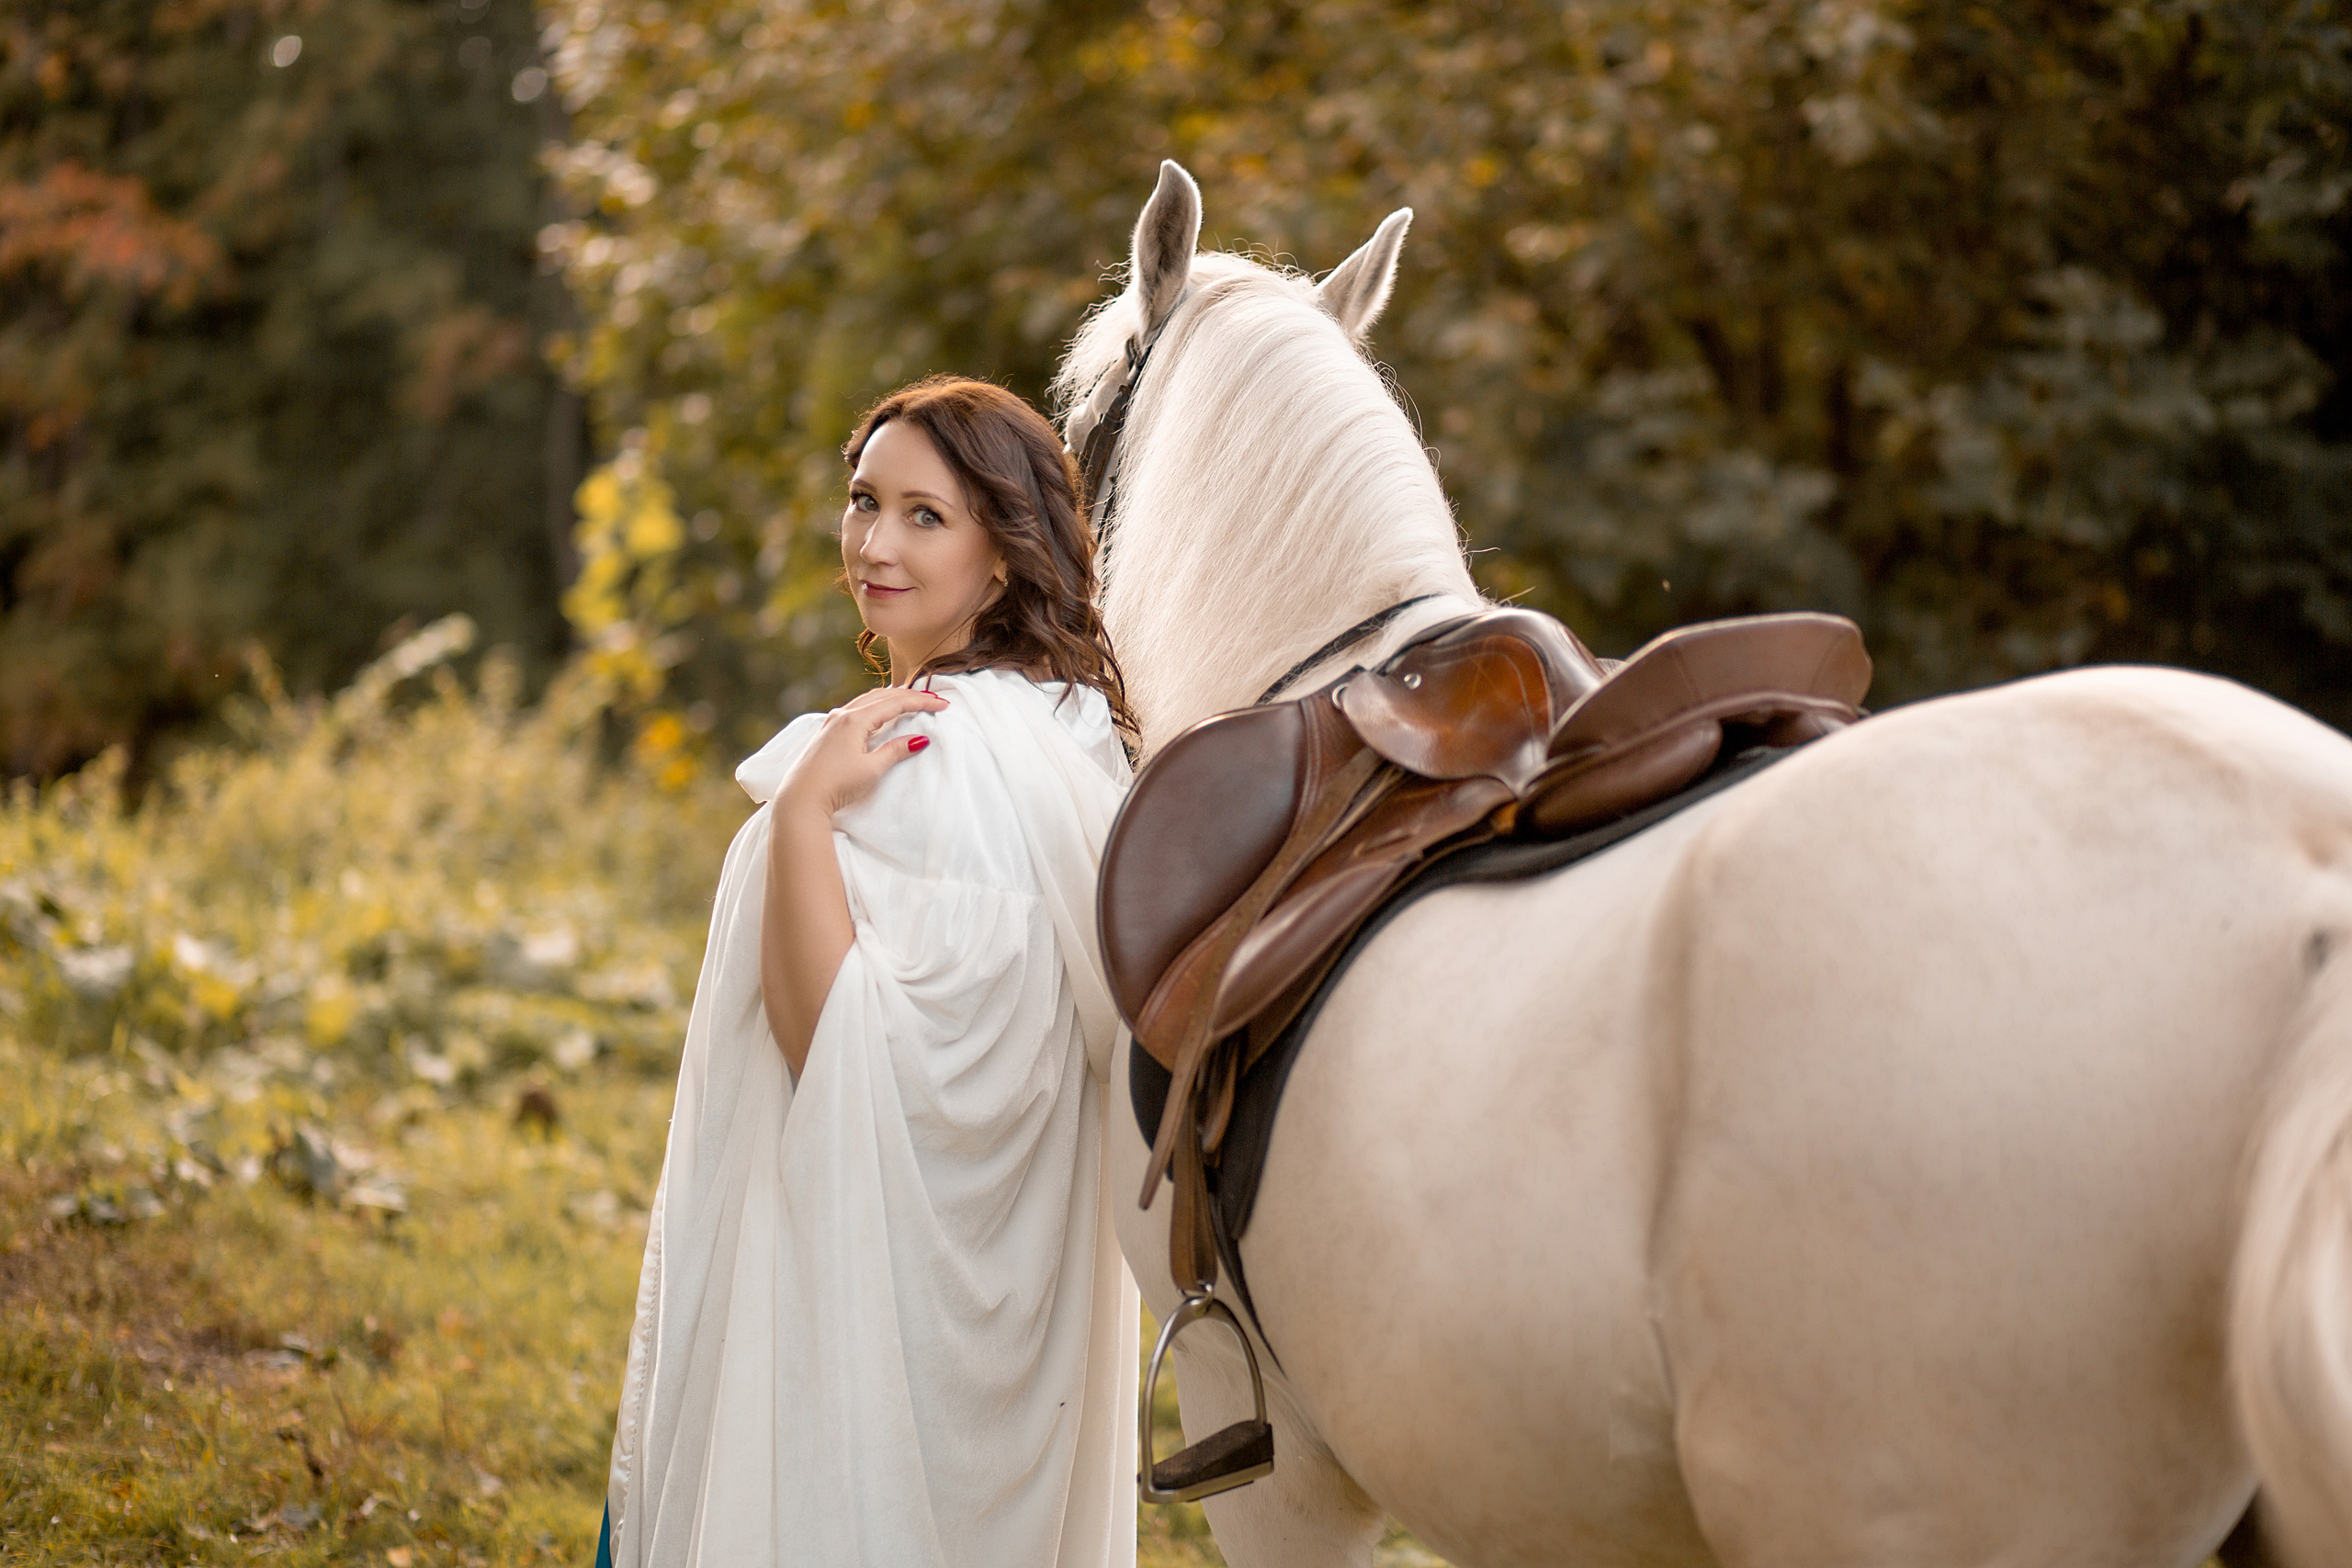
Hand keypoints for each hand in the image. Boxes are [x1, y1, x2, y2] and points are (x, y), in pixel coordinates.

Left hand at [776, 684, 945, 820]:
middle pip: (883, 696)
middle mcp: (842, 715)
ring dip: (892, 699)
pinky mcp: (828, 732)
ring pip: (869, 700)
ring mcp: (833, 722)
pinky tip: (882, 712)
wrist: (801, 798)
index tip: (942, 704)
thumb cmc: (836, 784)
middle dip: (910, 696)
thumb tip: (920, 739)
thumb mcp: (872, 769)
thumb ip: (895, 750)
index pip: (895, 703)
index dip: (921, 702)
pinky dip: (876, 706)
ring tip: (913, 701)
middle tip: (934, 700)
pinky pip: (858, 709)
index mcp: (854, 720)